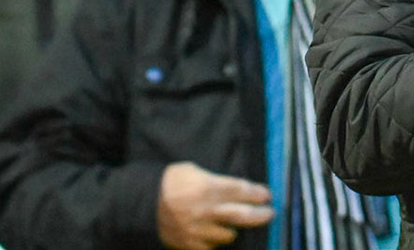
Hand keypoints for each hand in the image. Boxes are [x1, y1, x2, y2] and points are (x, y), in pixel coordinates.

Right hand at [155, 163, 273, 249]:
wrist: (143, 203)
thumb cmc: (171, 181)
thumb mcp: (194, 170)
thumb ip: (216, 180)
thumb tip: (237, 188)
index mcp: (208, 188)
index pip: (242, 191)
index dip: (258, 194)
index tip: (267, 195)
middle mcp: (207, 210)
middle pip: (243, 216)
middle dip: (261, 215)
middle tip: (270, 213)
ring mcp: (199, 230)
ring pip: (229, 235)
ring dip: (234, 229)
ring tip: (235, 223)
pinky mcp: (190, 245)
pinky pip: (211, 247)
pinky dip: (216, 241)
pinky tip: (216, 234)